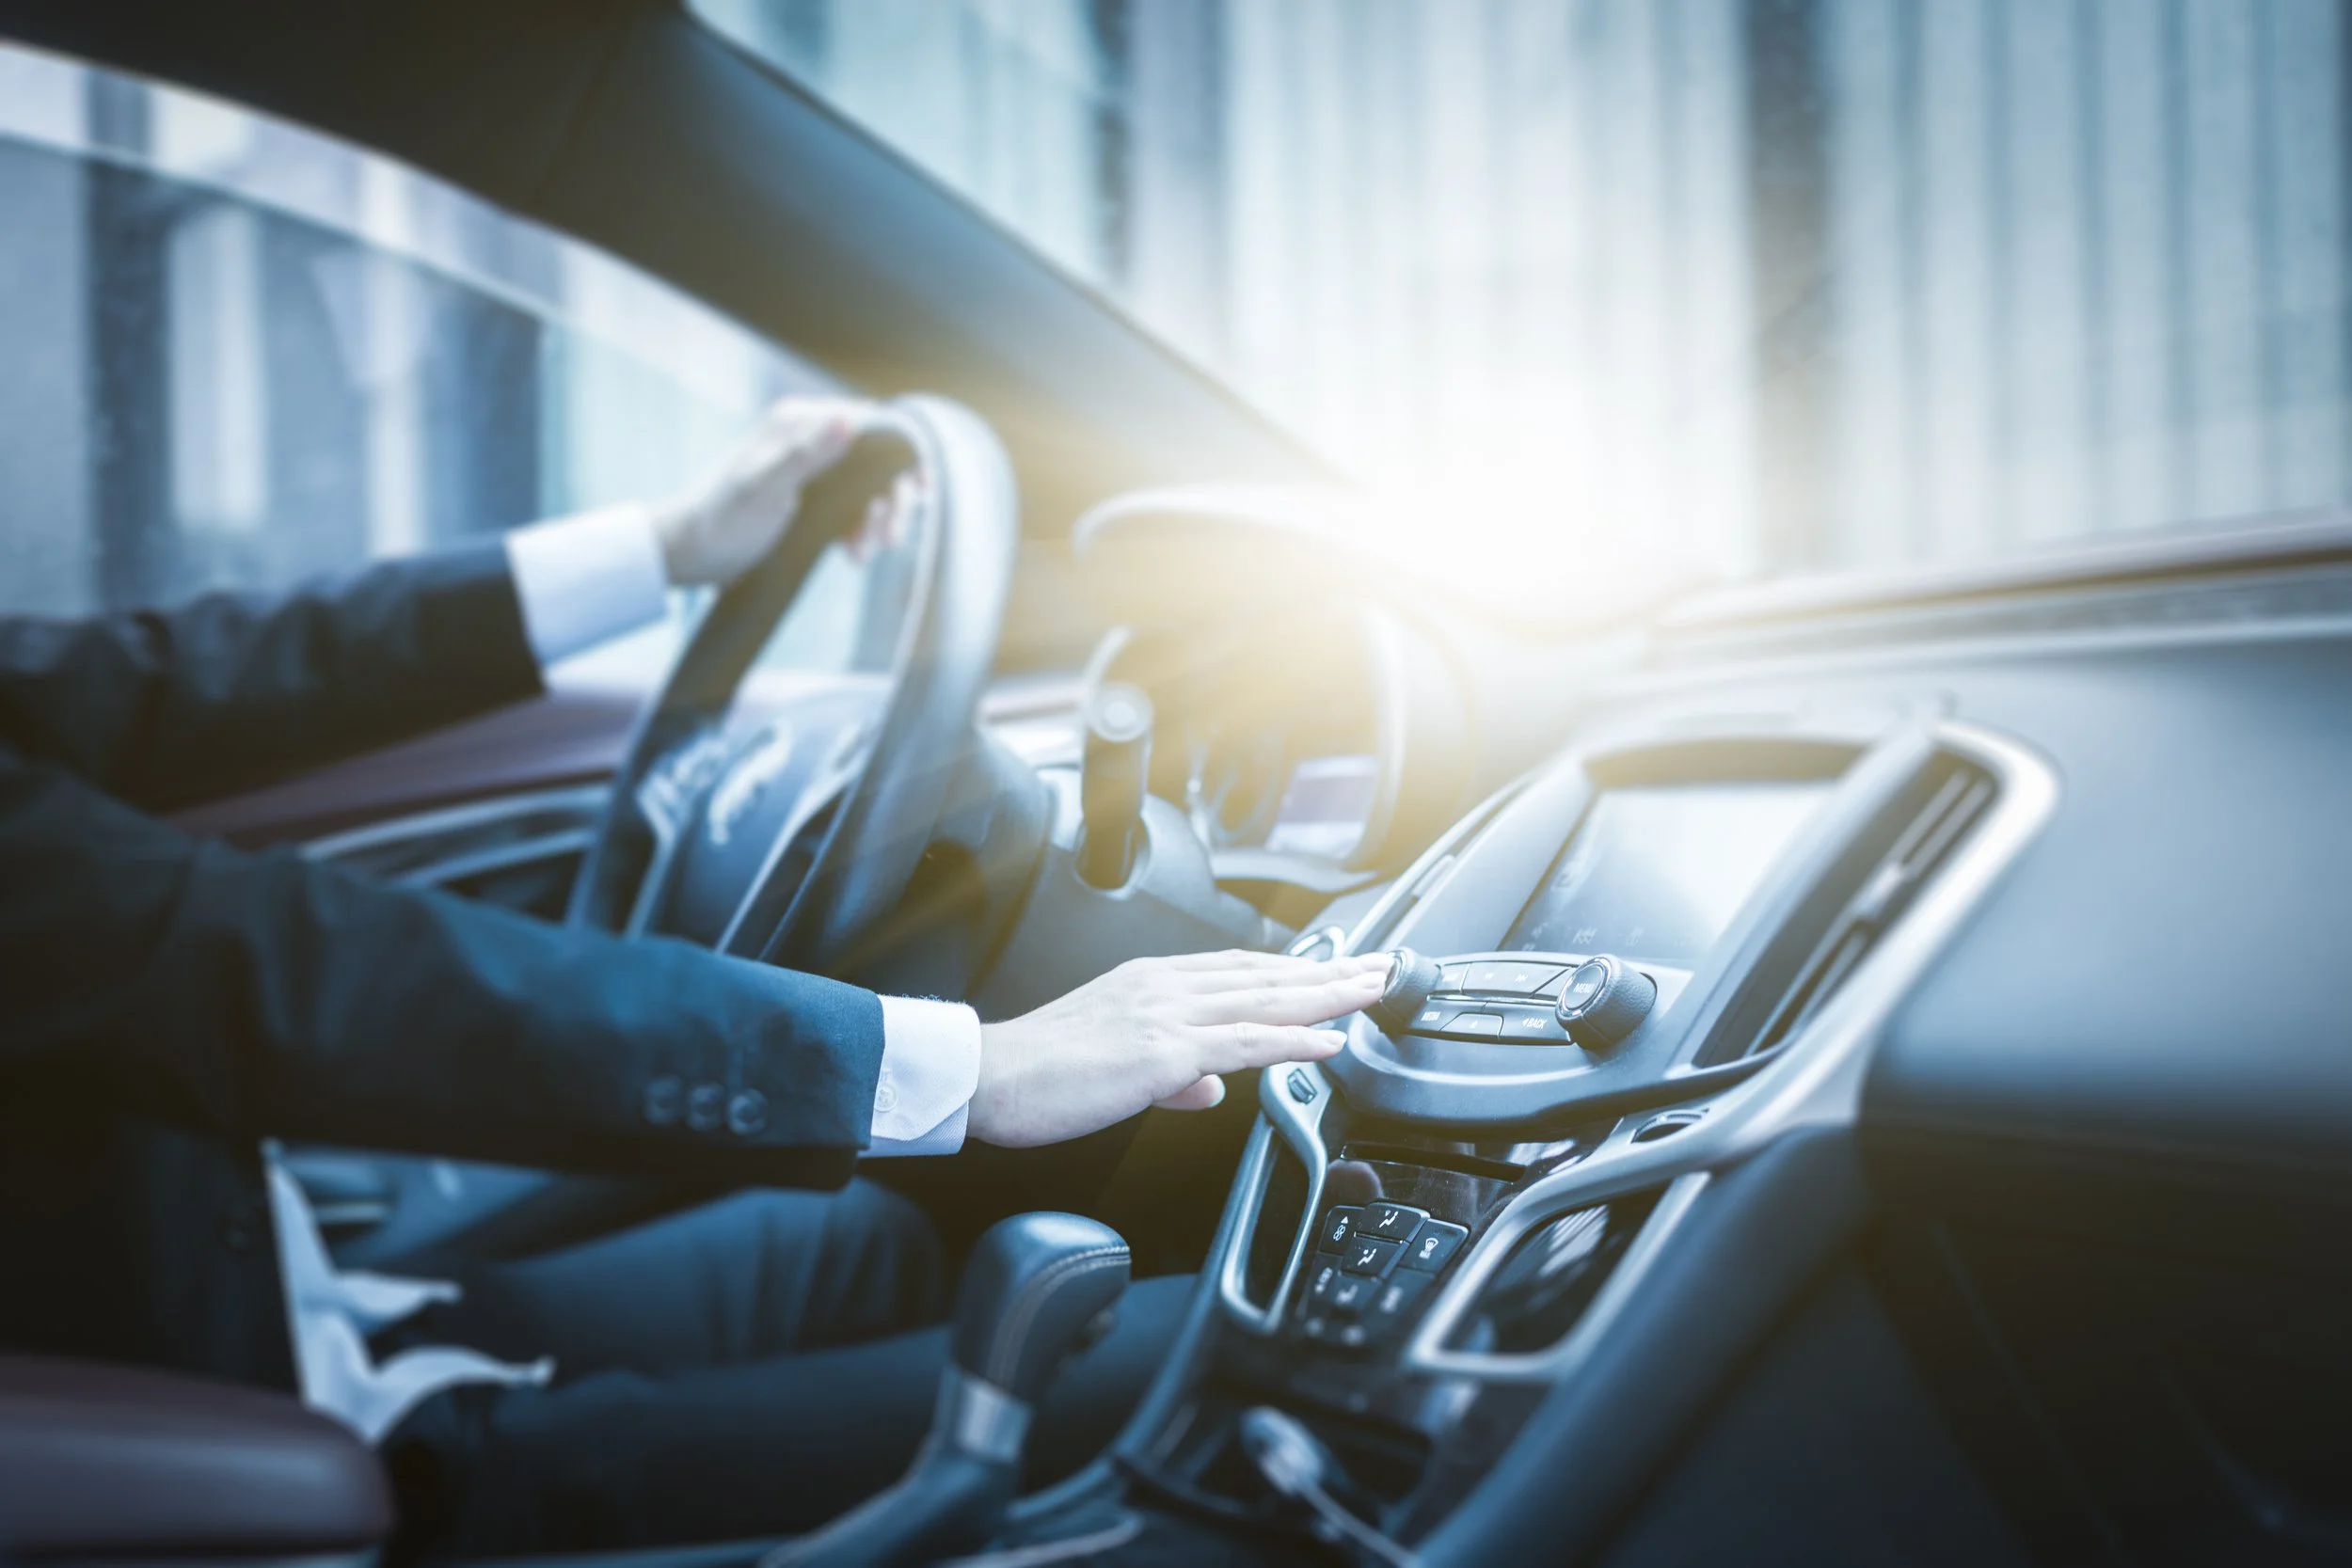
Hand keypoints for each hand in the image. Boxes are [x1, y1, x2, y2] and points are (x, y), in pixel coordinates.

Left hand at [649, 395, 914, 586]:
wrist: (688, 554)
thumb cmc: (721, 522)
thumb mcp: (764, 490)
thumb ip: (806, 456)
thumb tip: (849, 421)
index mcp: (799, 423)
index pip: (870, 424)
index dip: (901, 454)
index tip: (920, 488)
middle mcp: (809, 438)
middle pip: (875, 459)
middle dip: (889, 500)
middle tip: (891, 539)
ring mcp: (811, 468)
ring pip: (867, 487)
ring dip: (876, 520)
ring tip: (863, 556)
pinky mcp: (810, 497)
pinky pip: (852, 507)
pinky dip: (860, 530)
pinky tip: (853, 554)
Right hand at [968, 950, 1391, 1147]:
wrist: (990, 1076)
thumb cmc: (1037, 1072)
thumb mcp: (1115, 1063)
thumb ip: (1170, 1075)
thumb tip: (1209, 1088)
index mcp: (1152, 983)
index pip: (1241, 970)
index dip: (1296, 969)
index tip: (1337, 968)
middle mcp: (1166, 987)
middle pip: (1267, 975)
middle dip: (1330, 972)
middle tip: (1381, 967)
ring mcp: (1167, 1016)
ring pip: (1266, 1000)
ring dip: (1327, 994)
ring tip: (1372, 990)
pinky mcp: (1164, 1052)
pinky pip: (1244, 1043)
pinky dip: (1293, 1040)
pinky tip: (1329, 1039)